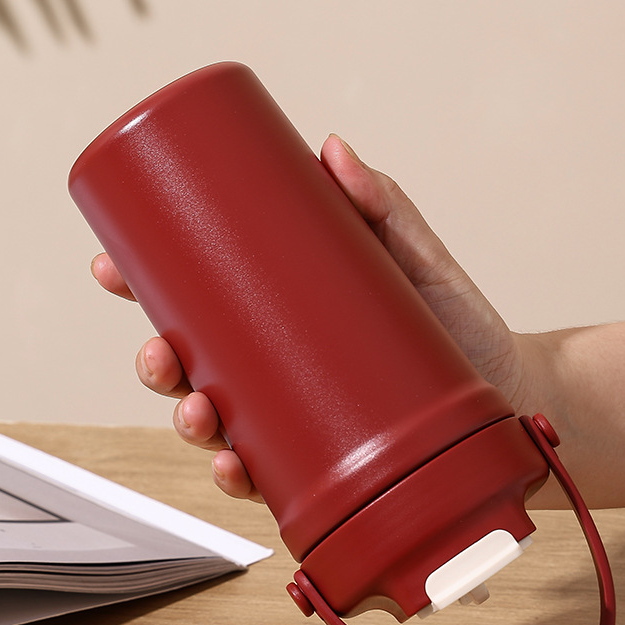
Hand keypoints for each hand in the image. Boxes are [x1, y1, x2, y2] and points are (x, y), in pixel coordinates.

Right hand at [92, 135, 530, 503]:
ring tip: (199, 410)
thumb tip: (333, 146)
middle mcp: (279, 372)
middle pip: (191, 370)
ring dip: (189, 423)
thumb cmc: (457, 321)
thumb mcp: (413, 255)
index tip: (108, 268)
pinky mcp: (330, 465)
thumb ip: (379, 202)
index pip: (197, 305)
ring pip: (218, 428)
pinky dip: (241, 477)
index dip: (142, 289)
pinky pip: (270, 478)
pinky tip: (233, 468)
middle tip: (160, 354)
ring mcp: (299, 420)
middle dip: (156, 365)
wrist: (516, 390)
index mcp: (281, 320)